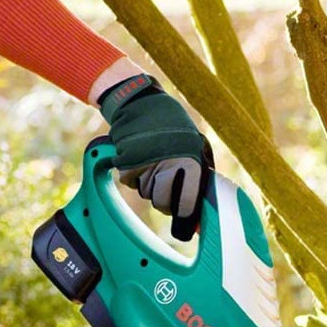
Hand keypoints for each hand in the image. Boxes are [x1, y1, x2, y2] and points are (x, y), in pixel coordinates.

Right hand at [98, 73, 211, 240]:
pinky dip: (134, 177)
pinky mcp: (126, 162)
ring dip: (149, 187)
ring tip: (154, 164)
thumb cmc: (176, 130)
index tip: (184, 218)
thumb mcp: (197, 150)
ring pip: (146, 195)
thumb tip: (197, 223)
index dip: (184, 215)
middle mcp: (169, 164)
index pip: (186, 204)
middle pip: (163, 205)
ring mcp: (146, 163)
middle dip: (164, 202)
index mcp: (191, 162)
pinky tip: (140, 160)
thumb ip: (200, 184)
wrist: (142, 104)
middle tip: (166, 187)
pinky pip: (130, 184)